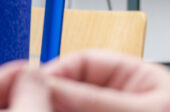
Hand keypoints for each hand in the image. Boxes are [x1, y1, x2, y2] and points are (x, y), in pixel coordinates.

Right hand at [43, 50, 169, 111]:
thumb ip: (95, 101)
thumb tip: (50, 84)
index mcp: (138, 79)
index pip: (84, 63)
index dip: (55, 72)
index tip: (31, 87)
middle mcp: (127, 101)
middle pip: (76, 93)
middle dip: (54, 101)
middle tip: (34, 108)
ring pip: (77, 111)